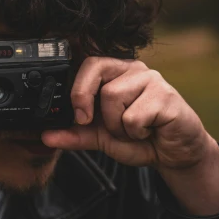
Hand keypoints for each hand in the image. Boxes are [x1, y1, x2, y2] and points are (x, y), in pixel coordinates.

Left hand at [41, 57, 211, 169]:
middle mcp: (133, 70)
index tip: (79, 116)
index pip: (88, 63)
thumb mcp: (100, 138)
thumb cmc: (140, 139)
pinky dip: (135, 133)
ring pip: (112, 96)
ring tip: (133, 130)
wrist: (174, 154)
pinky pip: (134, 116)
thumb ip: (74, 135)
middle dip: (86, 99)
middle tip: (91, 121)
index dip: (77, 89)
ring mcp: (152, 80)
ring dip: (116, 126)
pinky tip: (149, 132)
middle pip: (96, 70)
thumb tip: (45, 136)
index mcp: (116, 73)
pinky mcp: (166, 96)